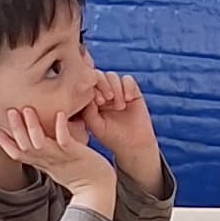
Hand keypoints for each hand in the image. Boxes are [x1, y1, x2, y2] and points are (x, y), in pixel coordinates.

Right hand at [0, 101, 119, 213]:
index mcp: (41, 162)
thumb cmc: (78, 173)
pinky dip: (61, 128)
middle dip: (15, 129)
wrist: (97, 188)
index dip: (4, 143)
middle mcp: (47, 160)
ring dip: (32, 126)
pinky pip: (66, 140)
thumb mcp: (55, 164)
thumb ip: (44, 152)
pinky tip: (59, 114)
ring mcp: (61, 157)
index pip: (18, 154)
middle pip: (25, 146)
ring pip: (41, 143)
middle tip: (9, 111)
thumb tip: (35, 140)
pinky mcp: (76, 154)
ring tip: (28, 109)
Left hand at [83, 70, 163, 186]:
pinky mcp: (133, 92)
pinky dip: (128, 86)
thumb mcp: (96, 125)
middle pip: (99, 75)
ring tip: (119, 105)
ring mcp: (118, 91)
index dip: (92, 88)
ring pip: (113, 76)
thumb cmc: (111, 137)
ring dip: (115, 88)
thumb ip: (88, 111)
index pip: (87, 84)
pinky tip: (129, 99)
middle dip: (103, 85)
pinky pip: (128, 79)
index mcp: (92, 100)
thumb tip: (86, 95)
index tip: (99, 102)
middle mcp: (104, 93)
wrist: (133, 145)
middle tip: (107, 100)